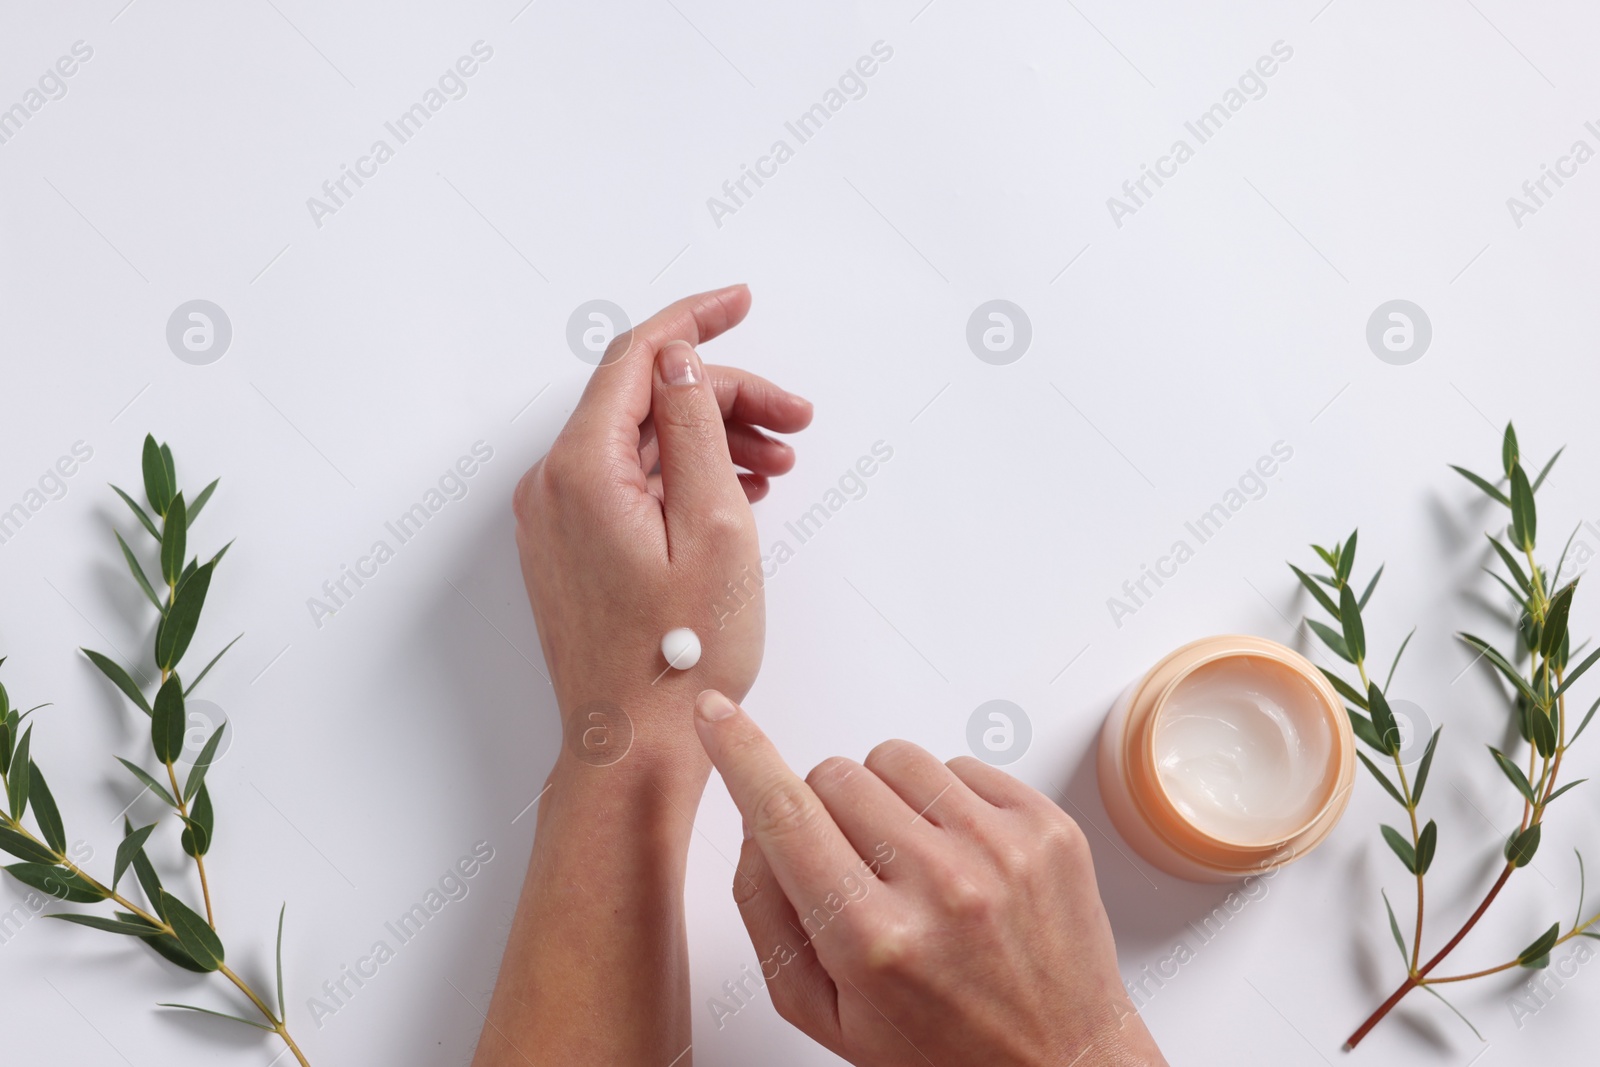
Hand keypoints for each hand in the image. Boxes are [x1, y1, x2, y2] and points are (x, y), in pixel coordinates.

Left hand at [513, 285, 812, 776]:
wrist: (632, 746)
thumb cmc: (682, 655)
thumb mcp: (715, 527)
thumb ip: (696, 428)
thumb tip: (681, 360)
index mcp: (585, 468)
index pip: (638, 356)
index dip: (696, 321)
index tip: (743, 303)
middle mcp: (555, 485)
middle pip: (644, 400)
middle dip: (724, 397)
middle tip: (795, 424)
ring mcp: (557, 521)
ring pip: (640, 444)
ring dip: (710, 439)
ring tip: (778, 468)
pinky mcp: (569, 551)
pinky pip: (627, 484)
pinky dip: (682, 477)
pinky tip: (735, 495)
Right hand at [693, 689, 1168, 1066]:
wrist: (1062, 1062)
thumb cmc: (941, 1047)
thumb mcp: (823, 1012)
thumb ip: (768, 914)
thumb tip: (754, 824)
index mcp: (874, 940)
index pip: (785, 814)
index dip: (740, 755)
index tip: (716, 716)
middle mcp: (941, 887)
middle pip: (834, 776)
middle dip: (826, 811)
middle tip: (855, 870)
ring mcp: (1001, 849)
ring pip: (894, 757)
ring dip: (886, 798)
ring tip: (911, 864)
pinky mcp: (1046, 825)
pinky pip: (958, 764)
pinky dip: (944, 801)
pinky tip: (957, 858)